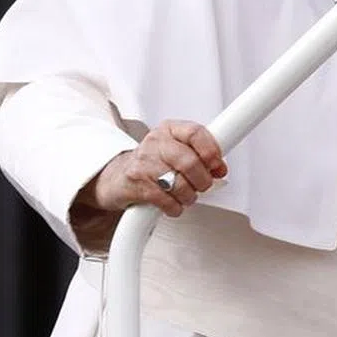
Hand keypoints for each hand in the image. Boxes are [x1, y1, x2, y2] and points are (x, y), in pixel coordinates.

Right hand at [76, 120, 227, 217]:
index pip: (196, 132)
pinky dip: (174, 207)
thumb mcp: (176, 148)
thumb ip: (199, 154)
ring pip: (179, 184)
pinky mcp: (136, 184)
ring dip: (189, 196)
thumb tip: (219, 168)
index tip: (218, 166)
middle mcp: (156, 142)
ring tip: (185, 196)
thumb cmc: (153, 162)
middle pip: (190, 161)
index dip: (212, 151)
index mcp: (170, 129)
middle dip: (203, 180)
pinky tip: (172, 204)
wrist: (117, 177)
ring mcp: (144, 162)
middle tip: (203, 185)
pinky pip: (165, 200)